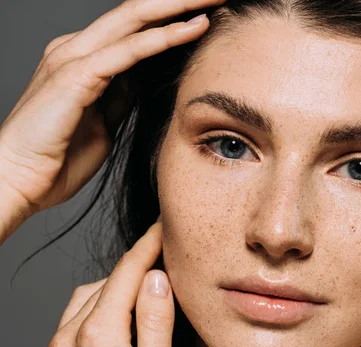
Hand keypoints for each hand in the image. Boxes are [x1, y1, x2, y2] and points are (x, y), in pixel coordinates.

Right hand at [0, 0, 221, 220]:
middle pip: (137, 11)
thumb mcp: (104, 120)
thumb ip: (121, 95)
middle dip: (180, 0)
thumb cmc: (58, 156)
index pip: (134, 26)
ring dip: (178, 8)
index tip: (208, 12)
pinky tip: (193, 27)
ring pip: (135, 20)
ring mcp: (73, 58)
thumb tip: (143, 81)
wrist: (18, 180)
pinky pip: (126, 51)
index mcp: (83, 58)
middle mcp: (76, 49)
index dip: (171, 15)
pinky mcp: (74, 76)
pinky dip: (162, 38)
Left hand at [40, 220, 176, 346]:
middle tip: (166, 254)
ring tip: (147, 286)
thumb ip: (156, 325)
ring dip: (117, 284)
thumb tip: (156, 278)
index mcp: (99, 334)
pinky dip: (100, 303)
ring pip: (89, 295)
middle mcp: (70, 335)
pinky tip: (118, 316)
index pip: (128, 272)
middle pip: (109, 280)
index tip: (163, 226)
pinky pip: (75, 316)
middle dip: (138, 262)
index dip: (149, 244)